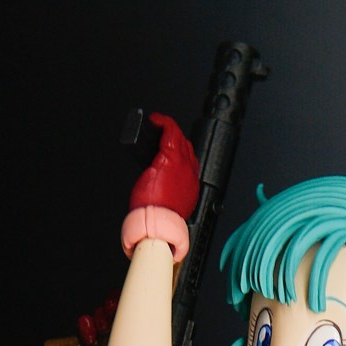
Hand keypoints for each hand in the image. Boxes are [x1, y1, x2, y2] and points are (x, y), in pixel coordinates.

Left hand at [122, 112, 199, 261]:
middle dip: (174, 138)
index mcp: (190, 185)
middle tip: (160, 134)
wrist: (157, 225)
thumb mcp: (168, 203)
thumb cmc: (159, 219)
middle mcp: (189, 173)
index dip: (180, 149)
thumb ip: (170, 190)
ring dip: (169, 131)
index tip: (169, 144)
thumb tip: (164, 185)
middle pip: (186, 147)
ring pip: (180, 139)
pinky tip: (156, 120)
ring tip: (158, 126)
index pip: (189, 160)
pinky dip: (163, 123)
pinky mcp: (169, 158)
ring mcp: (181, 164)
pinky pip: (170, 132)